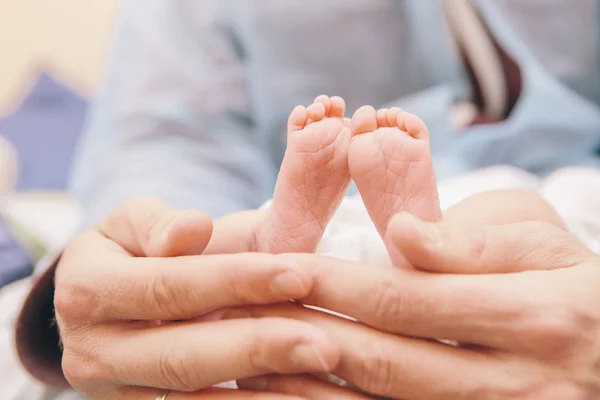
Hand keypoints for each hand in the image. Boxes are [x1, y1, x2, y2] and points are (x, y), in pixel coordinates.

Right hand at [54, 198, 342, 398]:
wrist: (105, 302)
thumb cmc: (133, 250)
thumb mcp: (135, 223)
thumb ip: (162, 223)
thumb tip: (193, 229)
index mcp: (87, 291)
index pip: (171, 286)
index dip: (236, 281)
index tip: (299, 276)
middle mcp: (92, 353)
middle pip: (183, 355)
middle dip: (258, 349)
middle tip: (325, 345)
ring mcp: (114, 394)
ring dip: (261, 396)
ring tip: (318, 376)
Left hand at [239, 213, 599, 398]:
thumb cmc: (571, 282)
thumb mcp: (540, 244)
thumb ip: (472, 243)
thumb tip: (402, 234)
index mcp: (530, 316)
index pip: (404, 298)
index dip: (333, 283)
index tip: (277, 268)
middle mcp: (514, 383)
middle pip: (382, 361)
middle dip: (302, 334)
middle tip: (241, 312)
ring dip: (306, 388)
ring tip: (246, 364)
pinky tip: (293, 396)